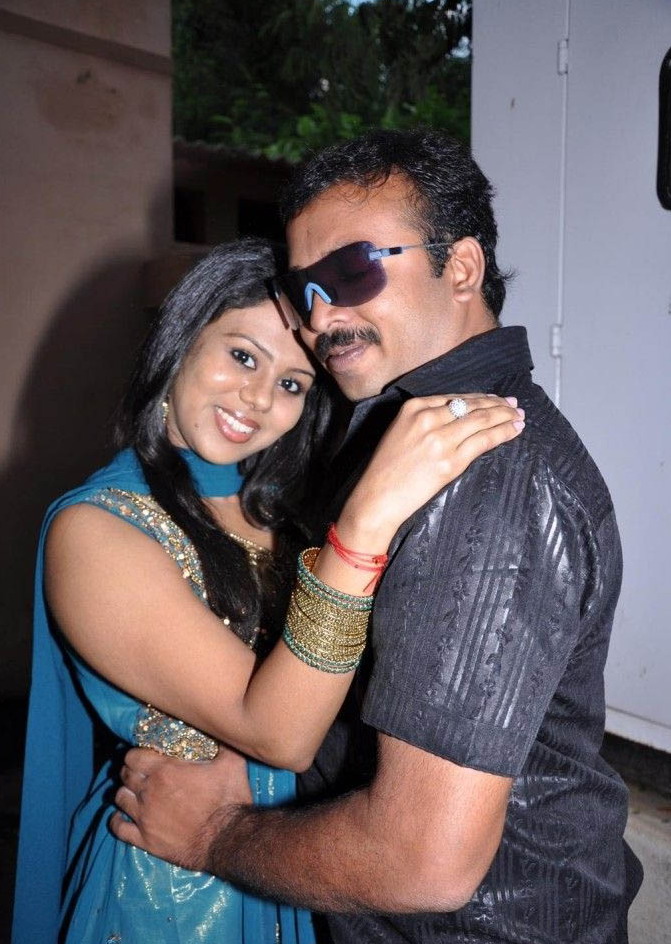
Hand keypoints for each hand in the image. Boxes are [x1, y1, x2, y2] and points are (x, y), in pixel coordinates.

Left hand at [110, 745, 251, 871]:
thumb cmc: (229, 798)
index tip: (142, 756)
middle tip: (139, 773)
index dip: (135, 755)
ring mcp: (144, 817)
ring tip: (133, 793)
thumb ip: (224, 742)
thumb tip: (224, 727)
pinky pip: (119, 829)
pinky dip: (117, 821)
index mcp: (165, 770)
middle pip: (125, 775)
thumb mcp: (232, 763)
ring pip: (119, 799)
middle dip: (129, 772)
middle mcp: (149, 791)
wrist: (227, 838)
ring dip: (124, 793)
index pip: (133, 757)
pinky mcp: (145, 840)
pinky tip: (121, 817)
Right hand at [339, 394, 523, 544]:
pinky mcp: (450, 461)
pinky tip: (514, 430)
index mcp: (413, 407)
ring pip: (482, 420)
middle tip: (513, 405)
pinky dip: (503, 433)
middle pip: (471, 405)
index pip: (455, 398)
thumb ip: (425, 420)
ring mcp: (440, 439)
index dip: (479, 398)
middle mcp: (427, 418)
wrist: (377, 497)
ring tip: (519, 416)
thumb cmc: (386, 470)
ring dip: (505, 416)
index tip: (494, 399)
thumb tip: (458, 418)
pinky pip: (484, 441)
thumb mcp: (400, 432)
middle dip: (497, 404)